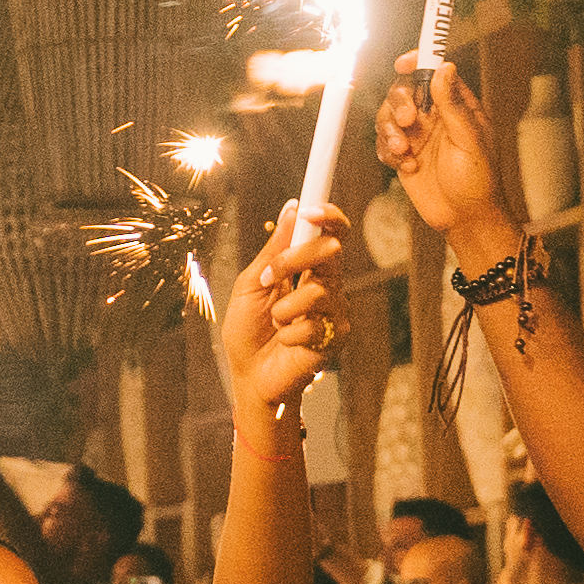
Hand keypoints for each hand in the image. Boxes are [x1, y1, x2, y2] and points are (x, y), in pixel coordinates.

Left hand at [220, 212, 345, 420]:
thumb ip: (274, 249)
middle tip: (267, 278)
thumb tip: (293, 208)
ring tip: (275, 323)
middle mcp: (328, 285)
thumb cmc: (248, 330)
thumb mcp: (251, 283)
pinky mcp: (335, 337)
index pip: (331, 233)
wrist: (248, 375)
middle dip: (293, 259)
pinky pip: (313, 324)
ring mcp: (335, 311)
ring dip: (283, 307)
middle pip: (330, 250)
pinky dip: (288, 333)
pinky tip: (285, 343)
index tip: (310, 210)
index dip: (328, 216)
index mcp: (308, 268)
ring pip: (317, 290)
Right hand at [376, 59, 518, 258]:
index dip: (419, 62)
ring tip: (404, 153)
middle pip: (404, 91)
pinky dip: (389, 153)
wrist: (464, 218)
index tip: (404, 63)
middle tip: (408, 122)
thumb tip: (446, 67)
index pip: (435, 72)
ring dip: (390, 132)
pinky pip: (383, 143)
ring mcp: (417, 135)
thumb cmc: (478, 180)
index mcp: (457, 106)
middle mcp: (435, 116)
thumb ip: (453, 104)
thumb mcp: (469, 139)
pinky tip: (408, 168)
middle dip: (399, 103)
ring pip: (388, 115)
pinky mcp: (402, 154)